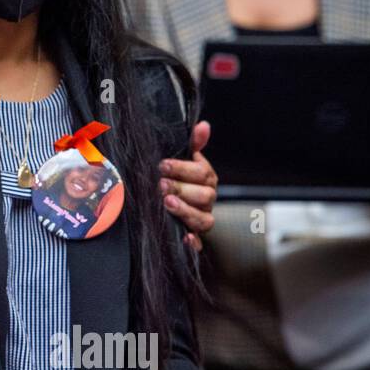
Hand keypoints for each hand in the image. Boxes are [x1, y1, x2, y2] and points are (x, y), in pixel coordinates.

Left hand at [159, 120, 216, 251]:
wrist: (167, 201)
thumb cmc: (176, 177)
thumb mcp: (184, 159)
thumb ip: (193, 143)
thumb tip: (203, 125)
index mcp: (206, 179)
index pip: (202, 173)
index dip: (183, 169)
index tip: (163, 165)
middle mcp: (207, 199)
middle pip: (205, 196)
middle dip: (182, 189)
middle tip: (162, 185)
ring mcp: (201, 218)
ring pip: (204, 219)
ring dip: (186, 212)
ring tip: (167, 203)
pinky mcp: (194, 236)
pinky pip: (199, 243)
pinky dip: (194, 243)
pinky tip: (186, 238)